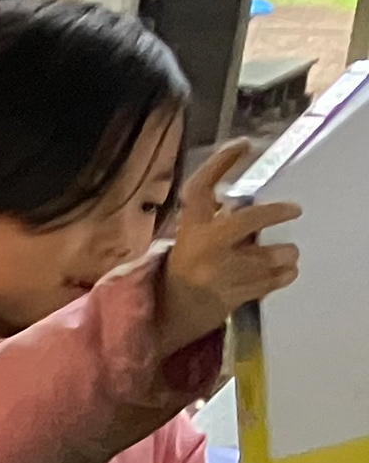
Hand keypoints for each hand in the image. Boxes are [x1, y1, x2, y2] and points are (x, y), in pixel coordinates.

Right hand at [154, 138, 301, 356]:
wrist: (167, 317)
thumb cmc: (181, 272)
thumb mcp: (188, 241)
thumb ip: (212, 221)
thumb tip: (242, 200)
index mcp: (188, 230)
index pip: (200, 189)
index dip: (220, 163)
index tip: (243, 144)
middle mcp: (202, 249)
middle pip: (245, 221)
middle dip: (273, 213)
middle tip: (294, 209)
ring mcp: (217, 275)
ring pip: (265, 257)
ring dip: (284, 255)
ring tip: (290, 254)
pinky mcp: (231, 297)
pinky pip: (268, 283)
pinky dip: (282, 277)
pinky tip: (286, 272)